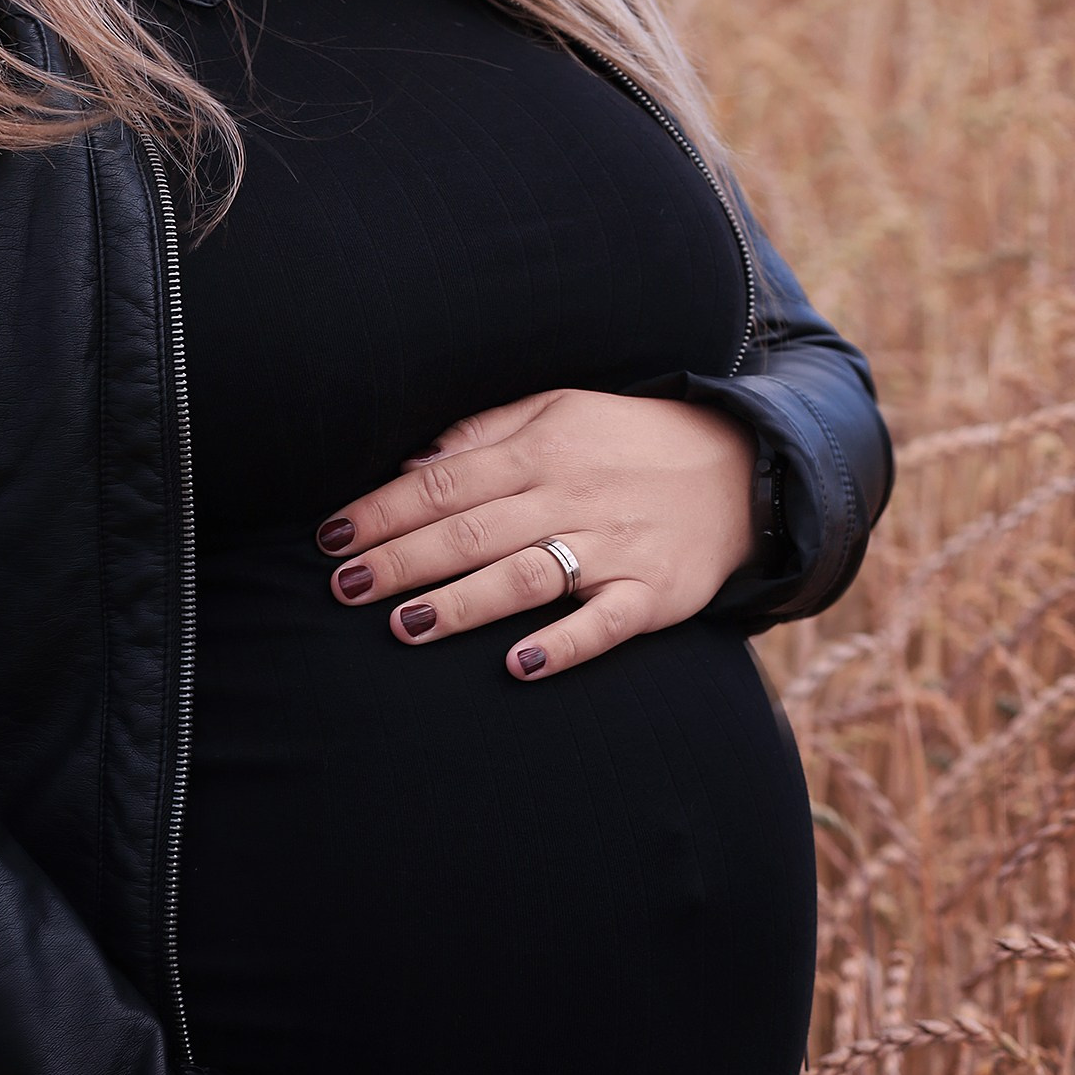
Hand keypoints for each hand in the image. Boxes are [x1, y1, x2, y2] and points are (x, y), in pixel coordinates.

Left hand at [317, 387, 756, 680]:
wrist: (743, 467)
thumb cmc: (630, 441)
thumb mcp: (559, 409)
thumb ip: (485, 432)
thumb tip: (412, 462)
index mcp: (540, 449)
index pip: (445, 482)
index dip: (384, 509)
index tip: (331, 536)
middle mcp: (571, 496)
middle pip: (471, 531)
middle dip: (401, 560)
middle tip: (344, 587)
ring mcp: (614, 547)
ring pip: (526, 577)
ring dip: (463, 603)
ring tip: (404, 625)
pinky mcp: (654, 594)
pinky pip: (605, 624)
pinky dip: (564, 645)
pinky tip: (519, 666)